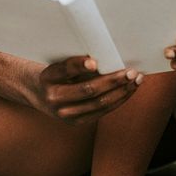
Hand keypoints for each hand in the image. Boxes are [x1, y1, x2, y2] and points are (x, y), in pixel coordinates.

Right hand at [28, 55, 142, 124]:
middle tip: (131, 71)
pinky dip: (120, 99)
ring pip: (99, 103)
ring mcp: (65, 113)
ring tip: (137, 79)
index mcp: (48, 77)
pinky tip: (130, 89)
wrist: (39, 93)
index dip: (79, 65)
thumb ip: (78, 61)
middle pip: (88, 89)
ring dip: (122, 91)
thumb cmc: (58, 72)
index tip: (94, 62)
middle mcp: (54, 98)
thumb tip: (108, 54)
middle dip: (113, 80)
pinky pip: (103, 111)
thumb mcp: (60, 62)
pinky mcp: (76, 121)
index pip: (65, 69)